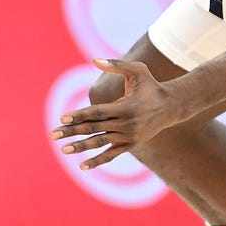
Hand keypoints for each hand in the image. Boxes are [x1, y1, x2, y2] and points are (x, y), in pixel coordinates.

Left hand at [49, 59, 194, 169]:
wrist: (171, 107)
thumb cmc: (151, 85)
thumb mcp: (137, 70)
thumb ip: (116, 65)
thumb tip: (94, 59)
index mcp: (125, 106)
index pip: (97, 112)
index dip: (79, 115)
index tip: (63, 118)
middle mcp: (125, 124)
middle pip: (94, 128)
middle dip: (72, 131)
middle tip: (53, 134)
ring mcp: (128, 136)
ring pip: (100, 142)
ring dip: (81, 146)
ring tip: (63, 149)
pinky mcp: (131, 144)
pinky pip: (111, 155)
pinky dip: (97, 161)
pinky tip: (82, 166)